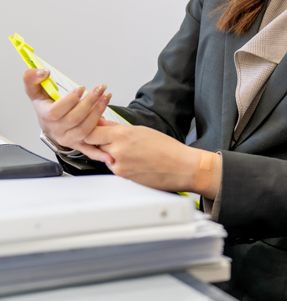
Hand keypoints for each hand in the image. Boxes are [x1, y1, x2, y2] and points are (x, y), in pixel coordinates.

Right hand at [22, 68, 112, 163]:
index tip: (81, 88)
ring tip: (107, 97)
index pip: (56, 111)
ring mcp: (69, 138)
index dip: (69, 100)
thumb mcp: (35, 91)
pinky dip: (99, 153)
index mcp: (46, 116)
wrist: (48, 124)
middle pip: (75, 118)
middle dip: (90, 102)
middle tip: (100, 88)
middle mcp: (57, 130)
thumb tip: (43, 73)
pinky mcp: (79, 144)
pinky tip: (110, 154)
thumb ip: (32, 79)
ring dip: (99, 113)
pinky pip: (88, 150)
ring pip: (85, 129)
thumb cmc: (45, 106)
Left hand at [85, 120, 220, 198]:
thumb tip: (103, 123)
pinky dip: (119, 164)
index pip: (91, 131)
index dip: (90, 130)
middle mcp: (117, 149)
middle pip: (94, 145)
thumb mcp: (143, 131)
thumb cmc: (168, 149)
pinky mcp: (122, 177)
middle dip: (99, 142)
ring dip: (110, 154)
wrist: (181, 167)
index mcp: (123, 134)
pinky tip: (134, 162)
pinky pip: (113, 168)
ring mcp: (118, 165)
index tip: (92, 128)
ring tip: (131, 152)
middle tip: (110, 140)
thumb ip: (118, 128)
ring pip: (103, 157)